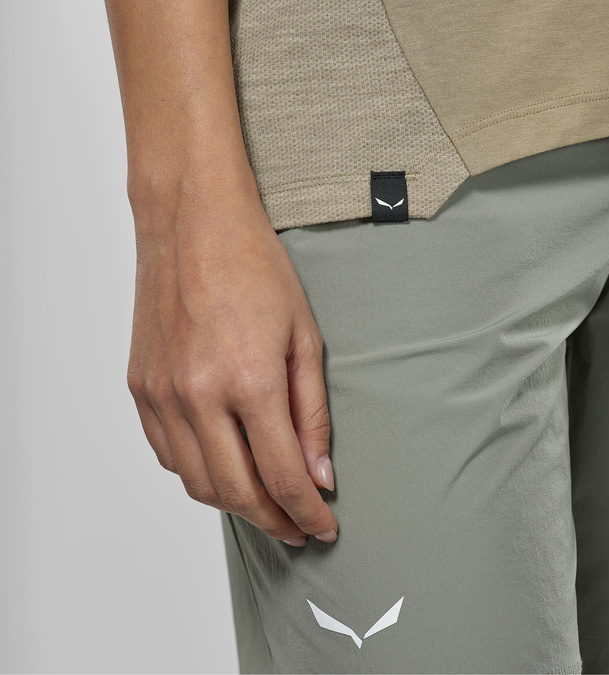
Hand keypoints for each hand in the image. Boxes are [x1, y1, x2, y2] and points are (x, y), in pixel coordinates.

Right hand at [126, 173, 337, 546]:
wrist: (193, 225)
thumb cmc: (255, 269)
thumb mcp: (304, 337)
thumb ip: (312, 413)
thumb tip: (319, 474)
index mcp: (249, 381)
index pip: (283, 477)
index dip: (307, 513)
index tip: (323, 528)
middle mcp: (197, 396)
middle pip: (237, 493)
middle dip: (274, 520)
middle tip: (298, 526)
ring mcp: (162, 395)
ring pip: (197, 484)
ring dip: (236, 504)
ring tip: (266, 502)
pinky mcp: (140, 389)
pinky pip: (168, 455)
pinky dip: (199, 474)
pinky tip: (225, 467)